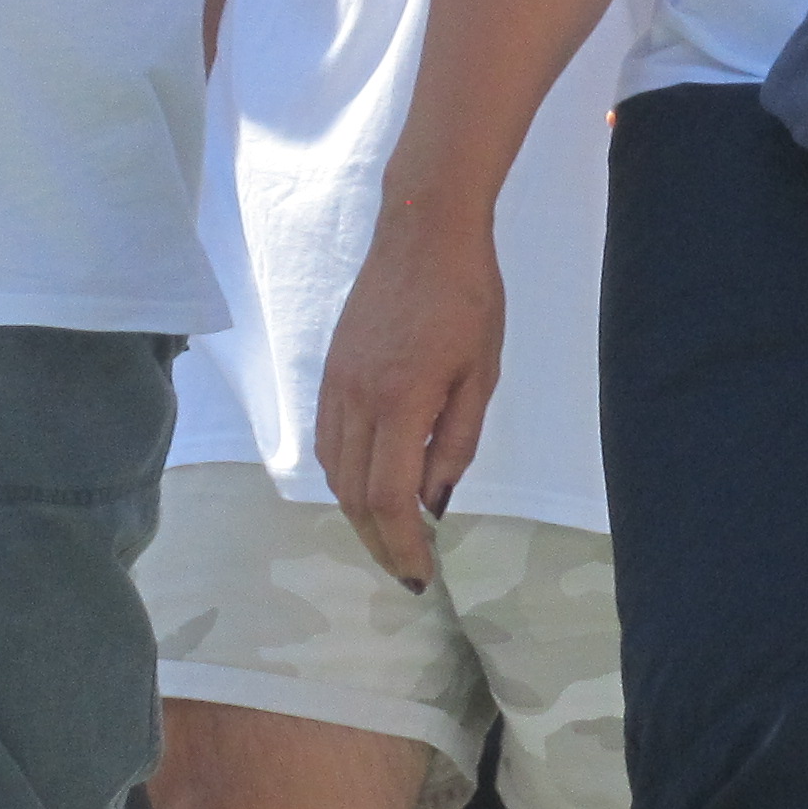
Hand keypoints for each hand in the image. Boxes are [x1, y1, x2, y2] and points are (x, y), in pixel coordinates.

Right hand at [314, 190, 507, 588]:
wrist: (422, 232)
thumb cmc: (469, 298)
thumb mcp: (480, 374)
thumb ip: (456, 442)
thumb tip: (433, 502)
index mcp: (401, 401)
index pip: (388, 498)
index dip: (401, 545)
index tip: (420, 576)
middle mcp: (356, 400)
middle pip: (352, 495)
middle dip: (377, 542)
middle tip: (406, 569)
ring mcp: (335, 385)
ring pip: (333, 473)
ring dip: (358, 514)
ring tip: (390, 536)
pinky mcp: (329, 373)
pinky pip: (327, 442)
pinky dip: (344, 477)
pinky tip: (368, 486)